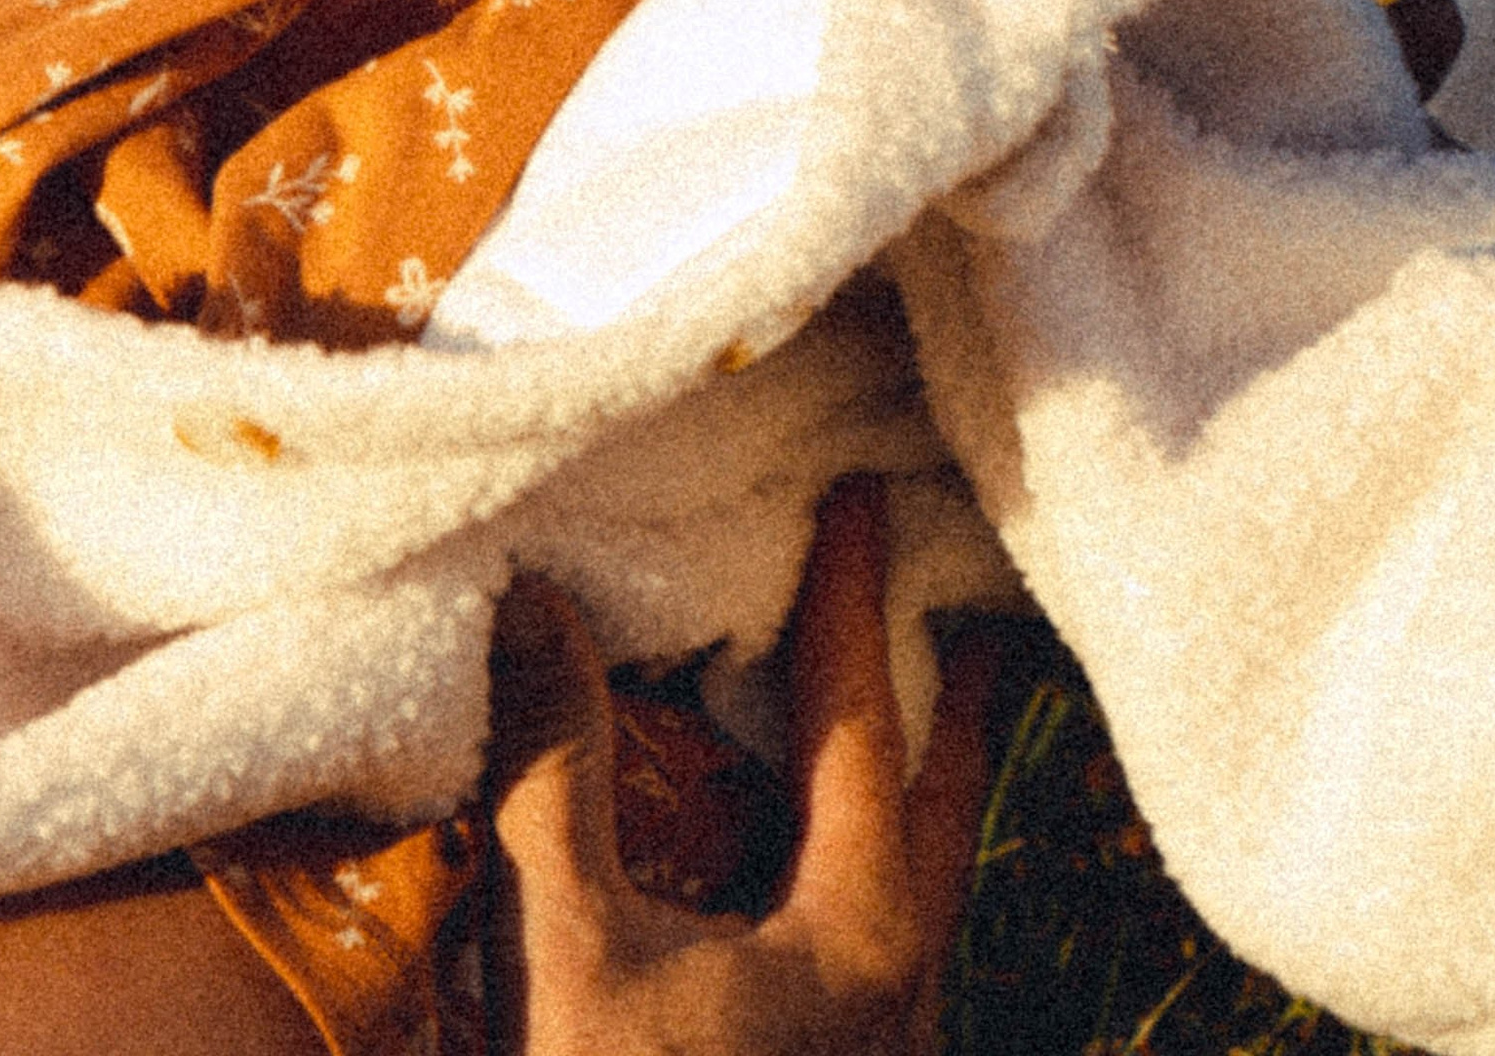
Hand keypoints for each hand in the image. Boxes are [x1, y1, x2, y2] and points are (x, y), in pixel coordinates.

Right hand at [488, 483, 994, 1055]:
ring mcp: (880, 1044)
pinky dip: (865, 853)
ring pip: (919, 882)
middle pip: (940, 806)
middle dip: (948, 699)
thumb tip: (534, 602)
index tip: (863, 493)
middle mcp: (901, 987)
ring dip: (910, 782)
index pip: (866, 724)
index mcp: (861, 935)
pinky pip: (877, 934)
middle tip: (959, 604)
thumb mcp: (564, 948)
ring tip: (902, 708)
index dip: (854, 597)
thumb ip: (553, 775)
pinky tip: (813, 857)